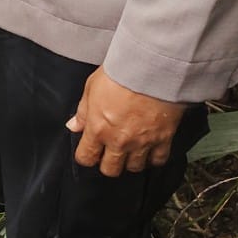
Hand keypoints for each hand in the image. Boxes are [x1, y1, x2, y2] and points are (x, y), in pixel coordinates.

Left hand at [67, 66, 186, 177]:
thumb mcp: (91, 87)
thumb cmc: (122, 74)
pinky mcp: (163, 139)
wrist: (153, 68)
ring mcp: (142, 142)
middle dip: (108, 163)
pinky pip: (158, 160)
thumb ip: (83, 112)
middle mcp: (119, 141)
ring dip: (131, 161)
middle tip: (110, 153)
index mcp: (98, 129)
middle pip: (110, 169)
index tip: (90, 152)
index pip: (86, 158)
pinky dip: (154, 158)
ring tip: (131, 150)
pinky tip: (151, 150)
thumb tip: (74, 126)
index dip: (86, 157)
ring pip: (134, 167)